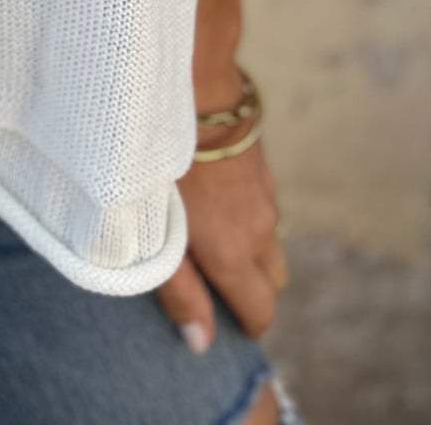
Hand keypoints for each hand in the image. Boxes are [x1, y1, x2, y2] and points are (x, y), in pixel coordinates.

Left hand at [156, 70, 287, 352]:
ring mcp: (265, 194)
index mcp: (237, 254)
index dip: (244, 325)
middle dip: (251, 290)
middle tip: (212, 283)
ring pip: (270, 239)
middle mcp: (261, 229)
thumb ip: (177, 291)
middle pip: (273, 281)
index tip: (222, 324)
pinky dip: (246, 215)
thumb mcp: (157, 233)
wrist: (192, 86)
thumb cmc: (161, 164)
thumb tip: (200, 343)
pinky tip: (211, 196)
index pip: (261, 311)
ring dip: (249, 248)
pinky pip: (263, 205)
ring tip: (206, 237)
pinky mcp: (260, 163)